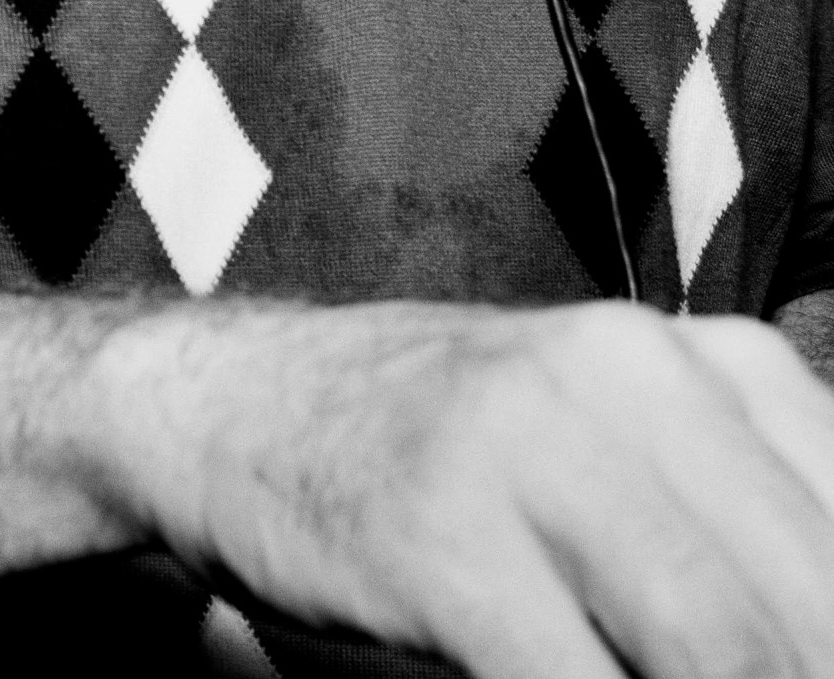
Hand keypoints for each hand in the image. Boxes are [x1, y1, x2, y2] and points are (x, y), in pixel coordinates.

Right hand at [86, 299, 833, 678]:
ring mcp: (528, 438)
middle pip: (805, 616)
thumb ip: (745, 536)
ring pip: (722, 651)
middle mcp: (634, 370)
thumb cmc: (457, 457)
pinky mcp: (440, 529)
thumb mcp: (626, 455)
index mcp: (712, 358)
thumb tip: (812, 642)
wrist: (231, 400)